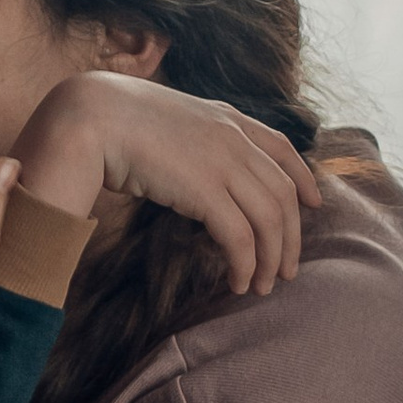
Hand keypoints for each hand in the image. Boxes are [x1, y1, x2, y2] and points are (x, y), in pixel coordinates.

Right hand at [15, 71, 319, 295]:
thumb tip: (187, 170)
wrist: (89, 117)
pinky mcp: (205, 190)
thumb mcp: (163, 121)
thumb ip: (188, 140)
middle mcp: (233, 137)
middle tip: (286, 269)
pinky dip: (246, 264)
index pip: (282, 147)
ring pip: (270, 218)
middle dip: (290, 236)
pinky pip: (241, 236)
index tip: (313, 203)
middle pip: (283, 193)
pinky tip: (237, 281)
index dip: (303, 177)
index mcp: (224, 116)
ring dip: (271, 258)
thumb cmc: (109, 121)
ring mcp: (222, 161)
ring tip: (262, 286)